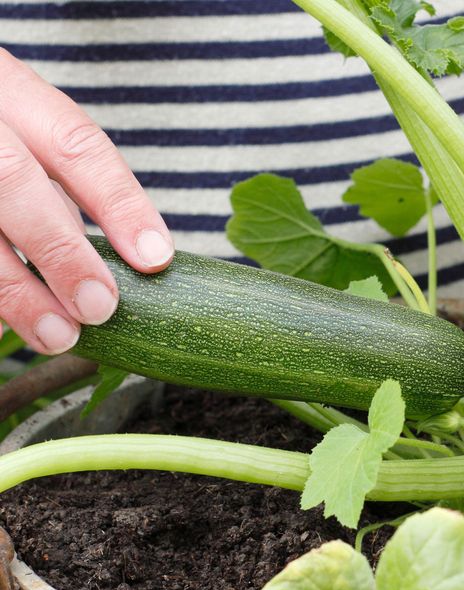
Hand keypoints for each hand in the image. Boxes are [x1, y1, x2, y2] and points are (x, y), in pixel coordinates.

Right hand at [0, 49, 173, 354]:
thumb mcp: (24, 132)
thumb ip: (59, 185)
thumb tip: (115, 261)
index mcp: (8, 88)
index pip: (75, 143)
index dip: (119, 203)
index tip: (156, 257)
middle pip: (14, 181)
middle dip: (61, 252)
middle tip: (100, 308)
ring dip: (15, 292)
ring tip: (59, 335)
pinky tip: (0, 331)